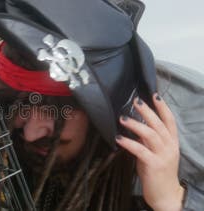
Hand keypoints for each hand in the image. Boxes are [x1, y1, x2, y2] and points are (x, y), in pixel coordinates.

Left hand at [116, 94, 183, 210]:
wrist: (166, 195)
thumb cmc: (158, 172)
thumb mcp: (155, 152)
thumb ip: (148, 140)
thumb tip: (135, 126)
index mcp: (172, 142)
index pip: (169, 120)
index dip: (162, 107)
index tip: (154, 94)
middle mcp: (170, 146)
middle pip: (158, 124)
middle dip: (147, 111)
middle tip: (135, 101)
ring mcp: (163, 155)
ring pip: (151, 134)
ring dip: (135, 125)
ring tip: (122, 118)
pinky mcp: (154, 165)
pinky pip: (140, 150)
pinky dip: (129, 143)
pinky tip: (119, 139)